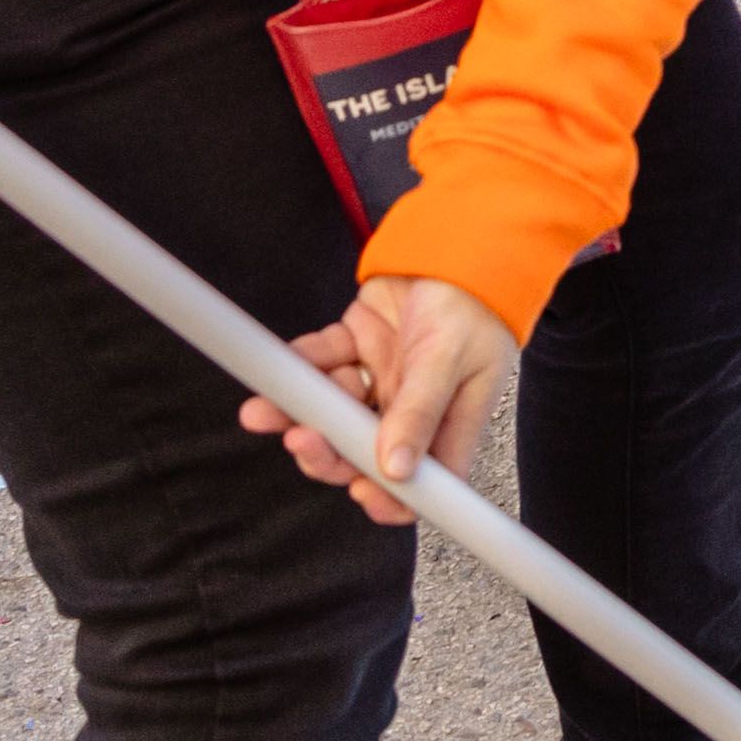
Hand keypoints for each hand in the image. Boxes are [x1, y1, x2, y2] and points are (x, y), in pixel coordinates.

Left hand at [245, 272, 521, 524]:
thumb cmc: (473, 304)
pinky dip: (300, 364)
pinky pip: (319, 362)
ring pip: (331, 412)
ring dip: (298, 412)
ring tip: (267, 410)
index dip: (387, 498)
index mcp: (446, 424)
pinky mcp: (354, 347)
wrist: (455, 243)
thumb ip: (420, 413)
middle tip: (303, 439)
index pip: (418, 483)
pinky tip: (288, 364)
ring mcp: (379, 380)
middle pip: (360, 453)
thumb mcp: (452, 361)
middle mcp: (409, 410)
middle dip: (327, 452)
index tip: (359, 491)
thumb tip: (396, 469)